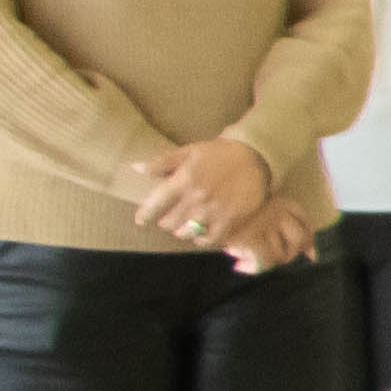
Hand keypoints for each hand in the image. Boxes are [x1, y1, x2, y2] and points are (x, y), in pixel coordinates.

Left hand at [119, 131, 271, 243]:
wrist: (255, 157)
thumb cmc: (218, 153)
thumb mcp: (188, 151)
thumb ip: (162, 162)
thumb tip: (136, 168)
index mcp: (182, 181)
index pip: (154, 205)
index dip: (144, 216)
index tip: (142, 220)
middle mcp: (195, 199)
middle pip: (169, 223)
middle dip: (166, 222)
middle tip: (170, 219)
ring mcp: (213, 212)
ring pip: (187, 233)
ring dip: (183, 231)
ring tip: (186, 226)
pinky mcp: (230, 220)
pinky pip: (210, 239)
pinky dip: (203, 239)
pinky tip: (202, 234)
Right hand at [209, 195, 320, 273]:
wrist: (201, 199)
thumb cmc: (223, 201)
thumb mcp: (250, 203)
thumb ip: (269, 216)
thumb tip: (305, 250)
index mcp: (278, 199)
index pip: (304, 219)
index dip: (308, 238)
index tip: (310, 254)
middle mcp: (277, 210)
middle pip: (298, 239)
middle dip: (290, 253)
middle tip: (273, 259)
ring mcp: (266, 224)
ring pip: (281, 254)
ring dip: (267, 261)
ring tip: (247, 258)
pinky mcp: (252, 237)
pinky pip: (264, 262)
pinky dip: (253, 268)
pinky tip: (239, 265)